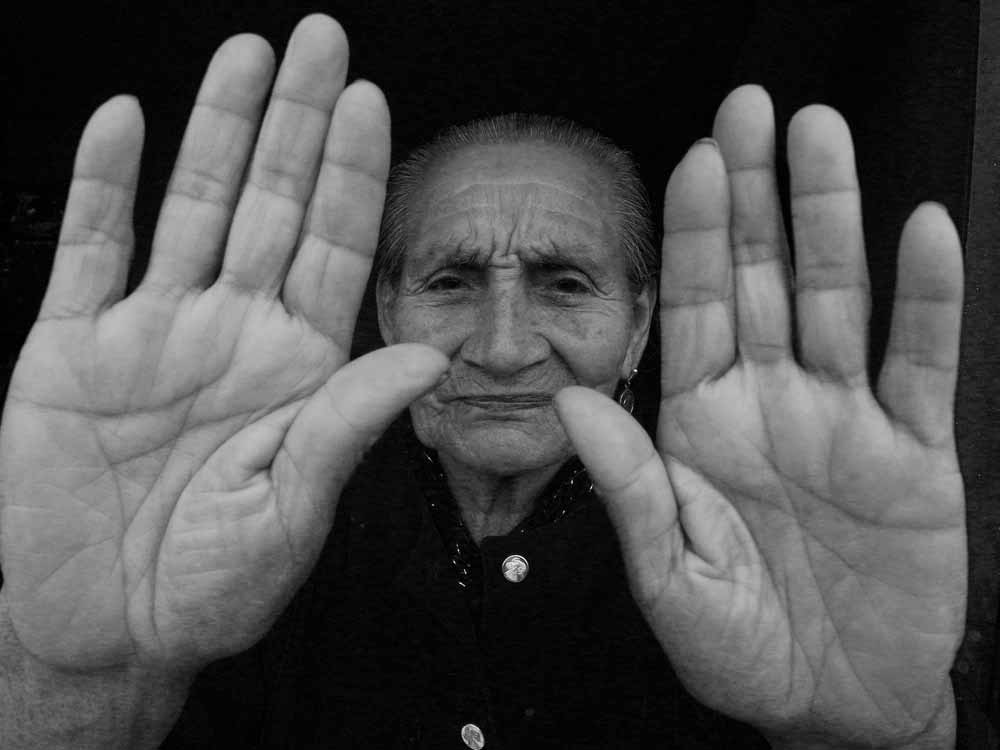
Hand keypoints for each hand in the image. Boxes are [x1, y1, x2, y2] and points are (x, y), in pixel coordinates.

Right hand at [0, 15, 445, 674]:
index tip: (371, 101)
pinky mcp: (73, 347)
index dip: (352, 174)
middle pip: (274, 204)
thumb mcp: (291, 511)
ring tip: (247, 53)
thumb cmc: (212, 584)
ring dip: (218, 129)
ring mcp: (154, 331)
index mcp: (298, 366)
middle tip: (321, 38)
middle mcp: (234, 331)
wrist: (107, 625)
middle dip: (299, 122)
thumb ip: (349, 425)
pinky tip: (125, 119)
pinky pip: (91, 248)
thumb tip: (427, 355)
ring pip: (191, 205)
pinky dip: (103, 183)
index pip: (336, 248)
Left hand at [556, 85, 964, 746]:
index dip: (695, 233)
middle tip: (751, 108)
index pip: (695, 306)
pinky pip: (922, 361)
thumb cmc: (737, 645)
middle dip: (756, 193)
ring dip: (833, 216)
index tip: (693, 159)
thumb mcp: (668, 574)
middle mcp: (771, 402)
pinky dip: (927, 298)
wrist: (829, 702)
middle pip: (764, 277)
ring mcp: (845, 420)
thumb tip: (570, 401)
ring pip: (839, 297)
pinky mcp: (914, 452)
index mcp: (702, 423)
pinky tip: (925, 231)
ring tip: (823, 135)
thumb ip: (626, 485)